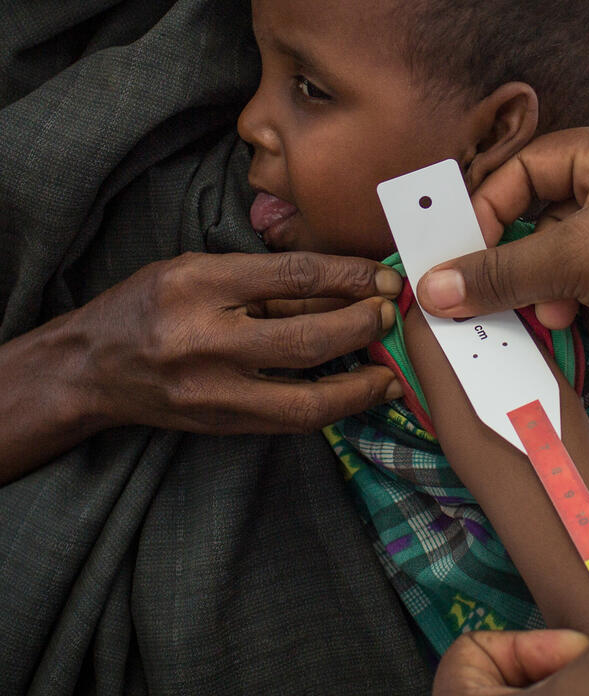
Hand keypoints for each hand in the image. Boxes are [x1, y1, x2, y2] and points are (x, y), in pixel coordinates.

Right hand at [74, 251, 404, 433]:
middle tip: (393, 315)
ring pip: (306, 399)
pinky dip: (335, 408)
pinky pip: (290, 421)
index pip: (294, 276)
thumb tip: (348, 287)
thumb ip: (269, 281)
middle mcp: (205, 339)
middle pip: (308, 339)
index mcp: (200, 284)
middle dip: (363, 327)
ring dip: (361, 385)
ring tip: (392, 368)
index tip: (387, 278)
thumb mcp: (201, 271)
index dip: (351, 277)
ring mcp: (213, 391)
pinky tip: (363, 393)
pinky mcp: (220, 424)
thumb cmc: (150, 304)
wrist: (88, 368)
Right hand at [415, 124, 588, 376]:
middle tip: (543, 307)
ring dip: (585, 307)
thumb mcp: (582, 261)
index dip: (489, 209)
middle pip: (552, 225)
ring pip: (579, 268)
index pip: (529, 166)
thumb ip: (503, 271)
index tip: (462, 253)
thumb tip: (432, 287)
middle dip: (547, 276)